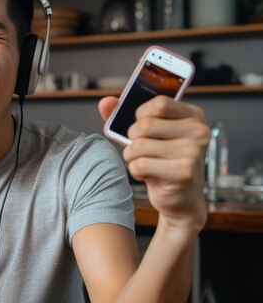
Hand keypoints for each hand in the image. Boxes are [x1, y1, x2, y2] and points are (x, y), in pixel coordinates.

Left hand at [99, 95, 209, 230]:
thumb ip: (123, 115)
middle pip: (144, 125)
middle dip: (132, 139)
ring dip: (131, 157)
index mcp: (194, 116)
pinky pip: (140, 164)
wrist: (181, 200)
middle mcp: (198, 131)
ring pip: (139, 146)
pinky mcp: (184, 172)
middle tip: (142, 151)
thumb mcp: (145, 135)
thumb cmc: (162, 162)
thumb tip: (105, 102)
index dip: (141, 114)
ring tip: (144, 163)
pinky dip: (135, 171)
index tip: (142, 126)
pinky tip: (148, 175)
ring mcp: (193, 152)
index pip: (159, 103)